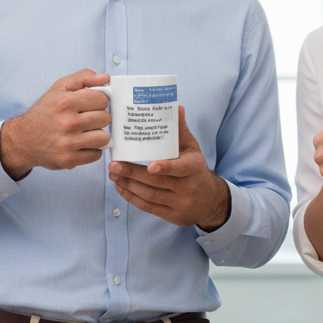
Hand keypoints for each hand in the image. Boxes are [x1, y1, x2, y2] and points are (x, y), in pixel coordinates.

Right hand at [0, 69, 110, 178]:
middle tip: (87, 119)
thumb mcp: (59, 88)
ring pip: (104, 138)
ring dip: (98, 135)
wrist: (23, 140)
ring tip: (86, 132)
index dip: (98, 102)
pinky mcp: (69, 160)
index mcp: (66, 102)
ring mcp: (68, 143)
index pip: (102, 100)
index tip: (90, 106)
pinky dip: (91, 150)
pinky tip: (81, 145)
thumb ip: (83, 77)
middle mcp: (67, 123)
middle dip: (98, 118)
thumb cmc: (45, 112)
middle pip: (105, 118)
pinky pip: (96, 155)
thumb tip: (106, 78)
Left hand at [108, 106, 229, 229]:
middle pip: (157, 182)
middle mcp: (188, 187)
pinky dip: (132, 198)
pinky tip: (121, 187)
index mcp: (194, 168)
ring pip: (150, 195)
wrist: (210, 201)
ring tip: (113, 174)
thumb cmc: (196, 170)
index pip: (180, 169)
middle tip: (114, 165)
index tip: (150, 166)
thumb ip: (181, 131)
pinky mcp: (172, 215)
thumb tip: (177, 107)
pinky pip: (149, 207)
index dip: (166, 168)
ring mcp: (180, 204)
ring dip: (128, 184)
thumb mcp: (193, 149)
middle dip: (132, 173)